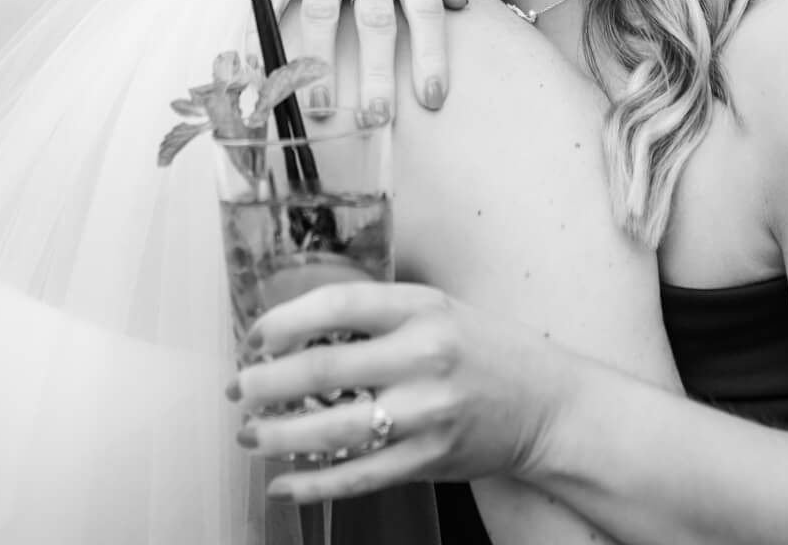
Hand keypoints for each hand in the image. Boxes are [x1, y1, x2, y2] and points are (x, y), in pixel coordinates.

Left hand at [231, 283, 568, 502]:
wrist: (546, 404)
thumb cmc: (484, 351)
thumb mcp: (436, 310)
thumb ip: (377, 316)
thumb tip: (296, 332)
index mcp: (421, 309)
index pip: (337, 303)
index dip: (283, 320)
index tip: (254, 336)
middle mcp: (423, 356)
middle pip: (322, 368)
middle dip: (266, 382)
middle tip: (240, 388)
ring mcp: (426, 412)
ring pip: (333, 428)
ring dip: (278, 434)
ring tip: (251, 434)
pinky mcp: (428, 458)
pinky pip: (358, 476)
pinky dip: (312, 484)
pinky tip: (282, 483)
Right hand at [260, 0, 466, 116]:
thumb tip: (459, 5)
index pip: (426, 6)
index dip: (431, 55)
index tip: (432, 99)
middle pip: (375, 21)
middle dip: (377, 74)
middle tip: (377, 119)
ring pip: (322, 17)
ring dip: (320, 67)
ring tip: (321, 109)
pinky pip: (270, 1)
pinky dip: (263, 37)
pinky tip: (259, 72)